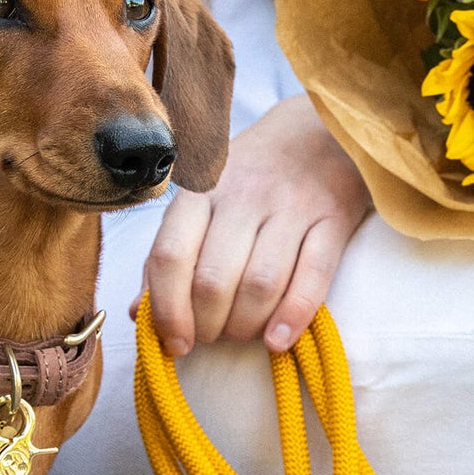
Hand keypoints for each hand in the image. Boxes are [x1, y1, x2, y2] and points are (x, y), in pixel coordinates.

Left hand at [135, 94, 370, 355]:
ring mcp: (292, 205)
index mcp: (201, 192)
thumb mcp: (202, 204)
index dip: (167, 310)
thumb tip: (138, 314)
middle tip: (212, 337)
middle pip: (213, 279)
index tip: (174, 343)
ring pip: (260, 283)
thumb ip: (169, 256)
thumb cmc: (250, 179)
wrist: (318, 131)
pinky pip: (313, 276)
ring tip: (244, 334)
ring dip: (246, 325)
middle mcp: (243, 194)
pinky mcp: (334, 217)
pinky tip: (279, 340)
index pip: (170, 256)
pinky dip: (294, 316)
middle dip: (208, 325)